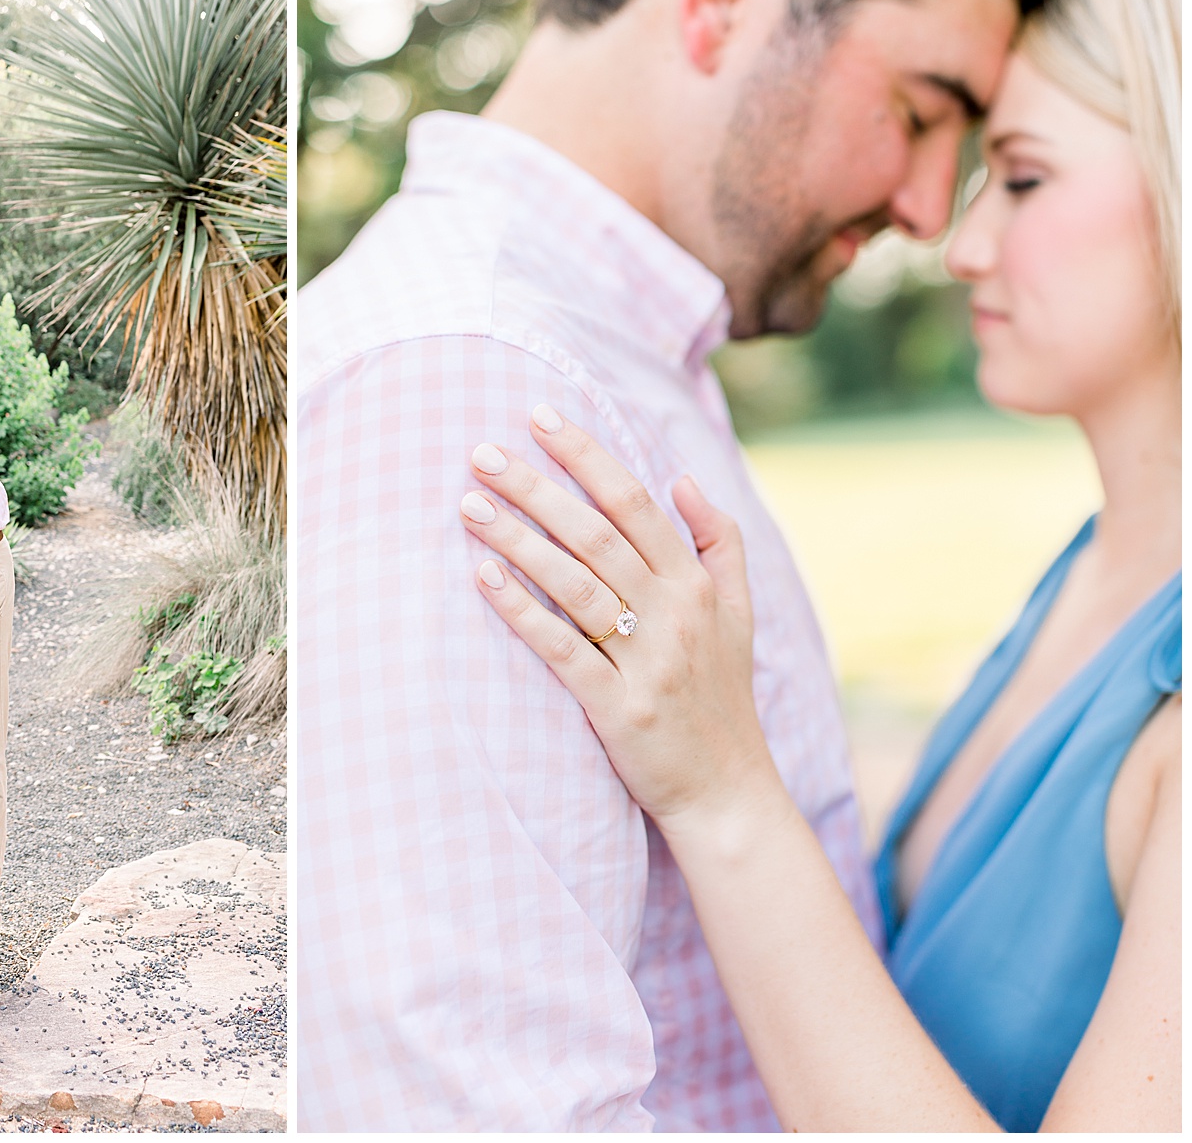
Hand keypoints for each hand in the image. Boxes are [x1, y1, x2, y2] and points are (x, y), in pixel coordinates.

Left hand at [459, 403, 781, 839]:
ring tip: (468, 506)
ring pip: (574, 585)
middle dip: (536, 487)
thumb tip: (682, 475)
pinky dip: (522, 612)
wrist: (729, 792)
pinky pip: (562, 650)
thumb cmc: (721, 697)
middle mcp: (673, 615)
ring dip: (518, 540)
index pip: (634, 502)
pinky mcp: (619, 708)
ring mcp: (646, 662)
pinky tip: (483, 579)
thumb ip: (719, 541)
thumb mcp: (739, 613)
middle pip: (595, 534)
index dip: (586, 455)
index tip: (539, 416)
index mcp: (695, 584)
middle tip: (480, 452)